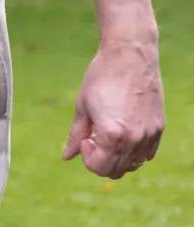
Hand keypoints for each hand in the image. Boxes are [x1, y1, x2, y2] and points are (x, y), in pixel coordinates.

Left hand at [63, 39, 164, 178]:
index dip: (87, 157)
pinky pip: (147, 154)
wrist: (130, 57)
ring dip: (117, 157)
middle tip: (93, 137)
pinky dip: (133, 152)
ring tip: (108, 134)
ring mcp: (150, 134)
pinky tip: (123, 133)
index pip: (100, 168)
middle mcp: (135, 139)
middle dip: (100, 160)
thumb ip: (75, 135)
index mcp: (113, 134)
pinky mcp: (159, 128)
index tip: (85, 138)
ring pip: (133, 165)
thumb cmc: (101, 78)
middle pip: (116, 170)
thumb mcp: (82, 107)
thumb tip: (66, 156)